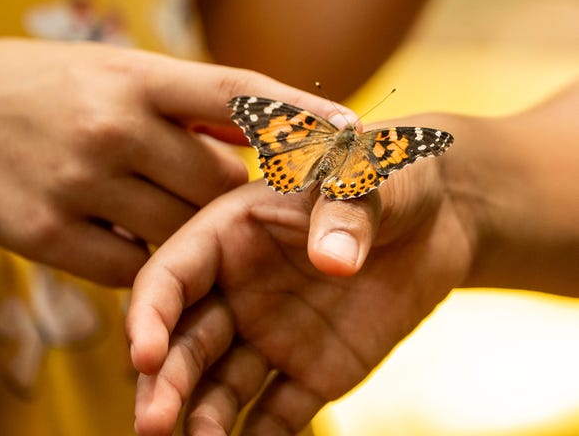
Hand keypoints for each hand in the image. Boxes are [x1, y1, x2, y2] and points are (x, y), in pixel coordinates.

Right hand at [0, 39, 354, 285]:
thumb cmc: (34, 92)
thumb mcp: (107, 74)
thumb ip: (178, 105)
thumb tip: (248, 130)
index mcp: (134, 77)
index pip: (236, 93)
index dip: (298, 113)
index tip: (353, 133)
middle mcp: (114, 128)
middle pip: (218, 182)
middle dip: (238, 198)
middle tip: (247, 203)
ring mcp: (83, 184)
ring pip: (180, 230)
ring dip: (194, 233)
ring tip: (175, 222)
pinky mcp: (52, 237)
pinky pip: (132, 267)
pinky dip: (148, 263)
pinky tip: (132, 242)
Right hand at [127, 112, 477, 433]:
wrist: (437, 218)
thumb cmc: (387, 179)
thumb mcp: (363, 173)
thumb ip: (343, 208)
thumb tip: (333, 261)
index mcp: (231, 236)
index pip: (171, 276)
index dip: (150, 314)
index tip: (146, 354)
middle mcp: (240, 292)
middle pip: (186, 342)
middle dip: (165, 382)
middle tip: (154, 425)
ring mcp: (273, 336)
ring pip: (222, 385)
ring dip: (204, 417)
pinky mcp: (312, 371)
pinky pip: (280, 412)